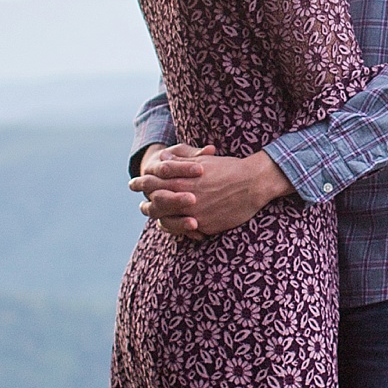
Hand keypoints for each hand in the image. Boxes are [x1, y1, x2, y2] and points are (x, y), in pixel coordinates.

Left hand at [133, 149, 293, 237]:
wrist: (253, 183)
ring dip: (160, 219)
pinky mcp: (206, 227)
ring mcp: (195, 215)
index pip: (153, 183)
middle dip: (145, 205)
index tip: (133, 183)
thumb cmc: (229, 168)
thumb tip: (162, 156)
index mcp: (183, 180)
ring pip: (168, 221)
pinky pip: (187, 231)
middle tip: (141, 205)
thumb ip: (180, 159)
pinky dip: (181, 229)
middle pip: (156, 205)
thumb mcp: (203, 160)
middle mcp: (186, 199)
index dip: (141, 183)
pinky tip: (178, 226)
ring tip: (157, 218)